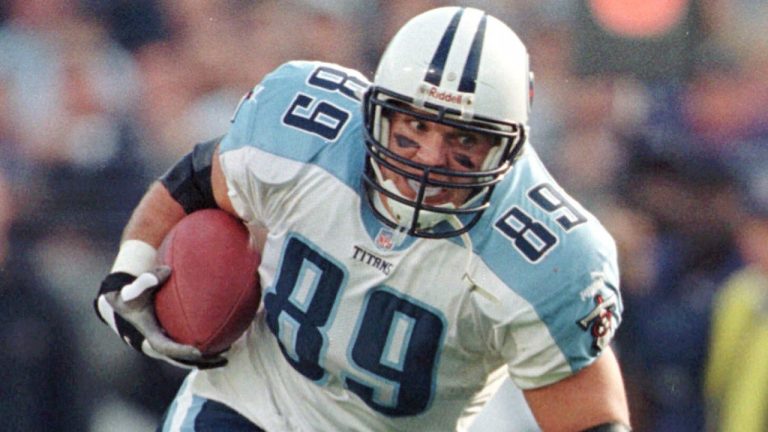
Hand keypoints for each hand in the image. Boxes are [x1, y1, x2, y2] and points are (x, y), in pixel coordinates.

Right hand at [94, 267, 226, 368]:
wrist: (127, 305)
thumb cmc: (132, 297)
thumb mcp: (133, 290)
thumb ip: (146, 281)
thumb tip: (167, 271)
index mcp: (150, 336)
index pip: (166, 348)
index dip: (181, 351)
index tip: (198, 350)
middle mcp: (160, 345)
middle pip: (182, 360)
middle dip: (203, 361)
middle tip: (224, 357)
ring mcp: (168, 344)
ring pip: (188, 358)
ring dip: (208, 358)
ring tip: (229, 352)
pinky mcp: (173, 340)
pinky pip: (191, 349)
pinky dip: (206, 349)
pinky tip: (225, 342)